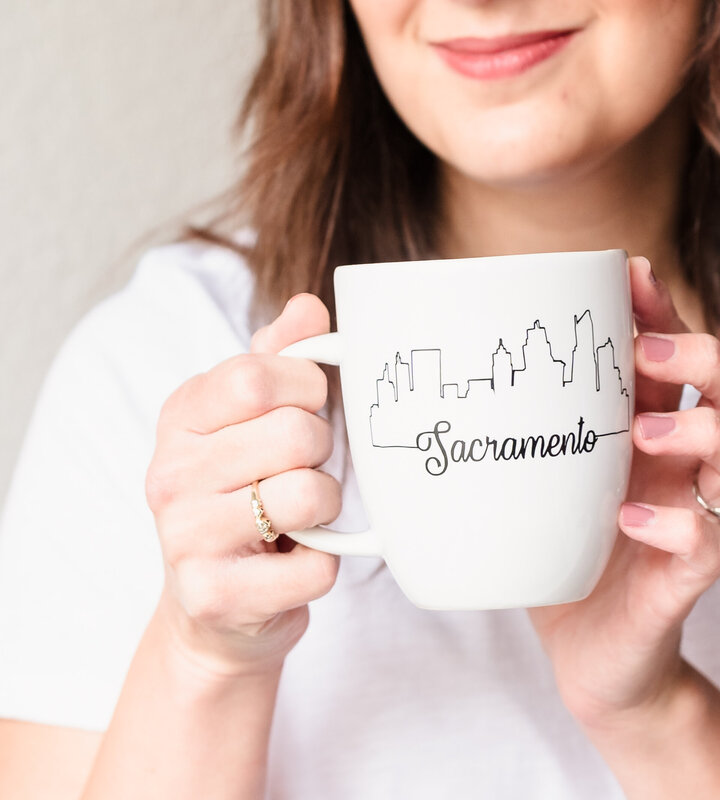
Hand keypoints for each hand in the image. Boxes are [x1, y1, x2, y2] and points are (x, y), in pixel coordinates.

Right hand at [144, 294, 342, 676]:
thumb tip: (308, 306)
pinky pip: (318, 566)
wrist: (216, 606)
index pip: (257, 375)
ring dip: (327, 507)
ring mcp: (185, 539)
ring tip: (301, 515)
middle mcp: (170, 474)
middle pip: (296, 434)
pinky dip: (325, 564)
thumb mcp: (253, 419)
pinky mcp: (216, 596)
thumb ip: (280, 358)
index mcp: (180, 417)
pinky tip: (297, 560)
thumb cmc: (247, 494)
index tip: (309, 408)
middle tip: (304, 470)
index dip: (308, 388)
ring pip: (309, 497)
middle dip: (323, 452)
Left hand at [528, 257, 719, 728]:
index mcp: (658, 434)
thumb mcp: (547, 478)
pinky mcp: (688, 582)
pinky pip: (712, 545)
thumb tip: (463, 359)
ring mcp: (697, 521)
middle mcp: (690, 470)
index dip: (669, 312)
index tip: (631, 274)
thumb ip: (534, 427)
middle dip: (711, 358)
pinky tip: (630, 519)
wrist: (586, 658)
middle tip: (648, 356)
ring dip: (704, 431)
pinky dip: (677, 525)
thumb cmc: (567, 558)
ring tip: (642, 434)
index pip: (686, 358)